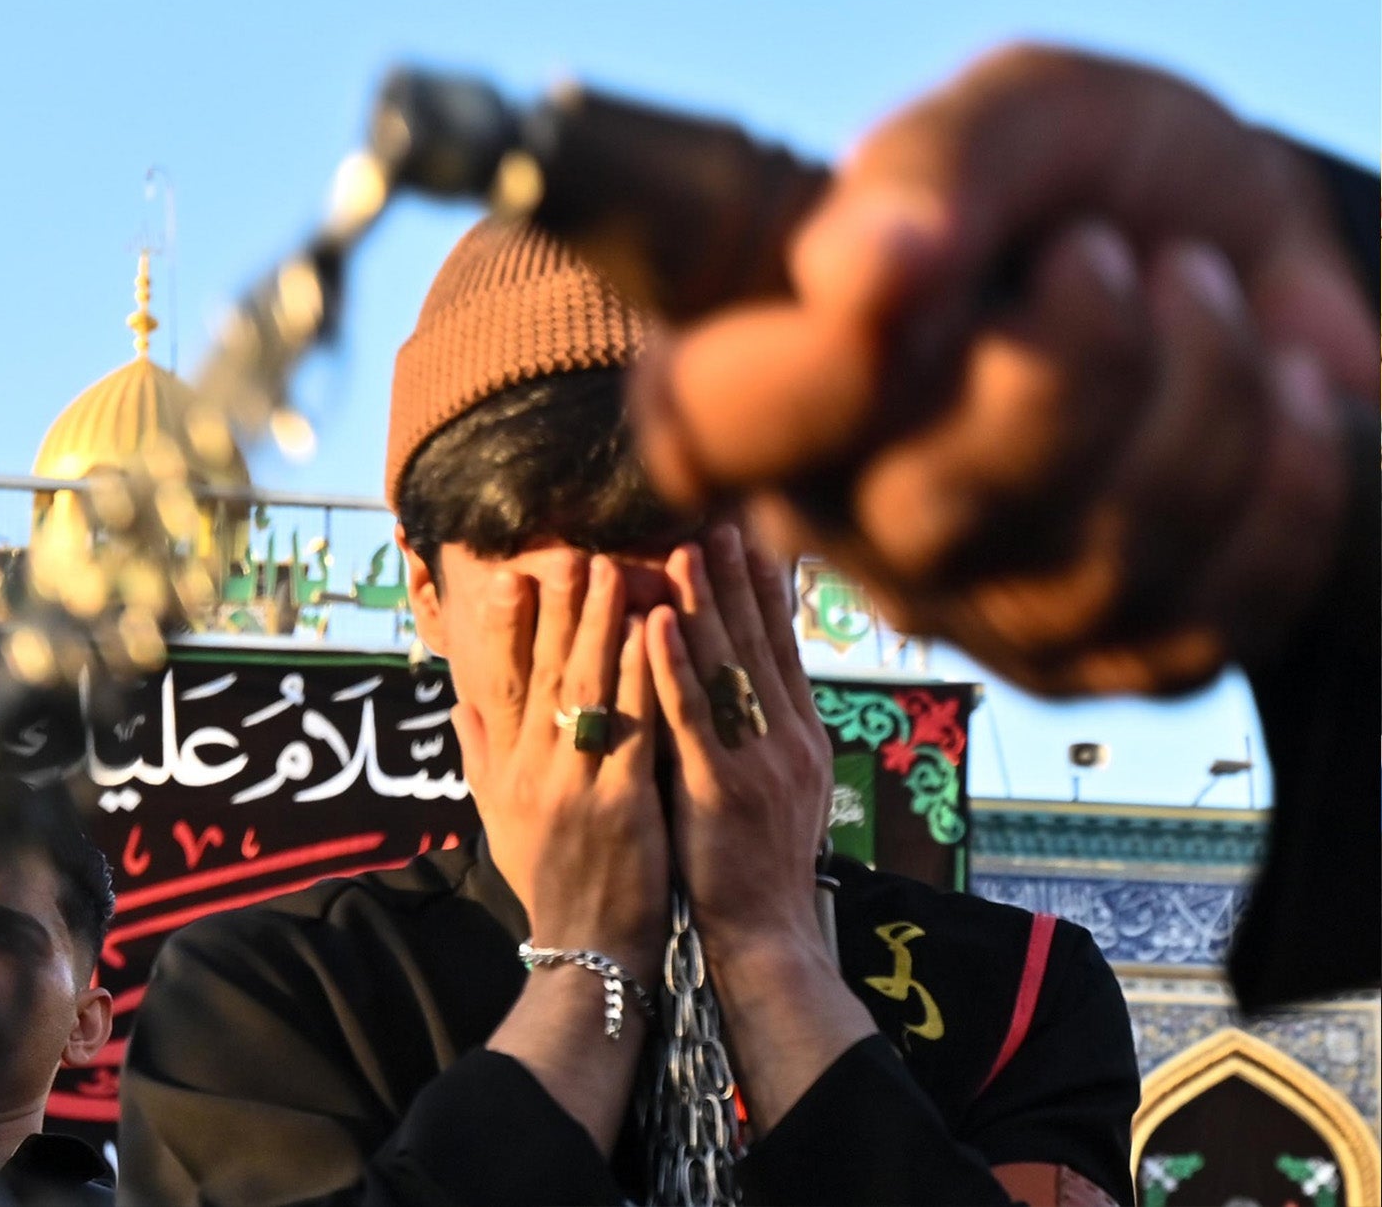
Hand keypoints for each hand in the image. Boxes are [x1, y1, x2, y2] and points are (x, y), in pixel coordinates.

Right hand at [449, 553, 666, 984]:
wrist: (587, 950)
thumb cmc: (550, 880)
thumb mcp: (498, 818)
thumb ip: (479, 756)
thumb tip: (459, 702)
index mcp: (507, 767)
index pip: (502, 682)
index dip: (508, 628)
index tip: (513, 575)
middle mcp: (532, 769)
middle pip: (545, 673)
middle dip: (561, 608)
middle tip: (574, 550)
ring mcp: (575, 784)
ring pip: (587, 690)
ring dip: (604, 625)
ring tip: (619, 571)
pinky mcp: (620, 804)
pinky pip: (632, 727)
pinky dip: (641, 678)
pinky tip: (655, 637)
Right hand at [634, 44, 1368, 694]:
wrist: (1246, 260)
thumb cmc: (1088, 178)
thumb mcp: (1023, 116)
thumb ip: (935, 167)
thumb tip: (860, 273)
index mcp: (759, 375)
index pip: (704, 427)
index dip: (798, 384)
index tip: (892, 285)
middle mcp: (829, 516)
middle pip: (937, 508)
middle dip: (1084, 357)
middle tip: (1108, 249)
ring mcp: (958, 606)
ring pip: (1096, 570)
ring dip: (1208, 394)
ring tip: (1204, 297)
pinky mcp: (1088, 661)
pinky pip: (1207, 622)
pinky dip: (1285, 484)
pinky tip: (1273, 396)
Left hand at [647, 525, 830, 960]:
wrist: (765, 937)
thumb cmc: (755, 868)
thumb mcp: (779, 792)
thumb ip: (765, 737)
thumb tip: (750, 687)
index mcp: (800, 739)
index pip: (782, 649)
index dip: (766, 592)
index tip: (752, 539)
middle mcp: (788, 739)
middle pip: (759, 642)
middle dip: (738, 578)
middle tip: (720, 521)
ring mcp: (758, 761)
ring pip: (728, 666)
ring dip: (706, 601)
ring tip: (685, 547)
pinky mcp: (720, 785)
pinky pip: (693, 712)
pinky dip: (674, 662)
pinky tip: (657, 618)